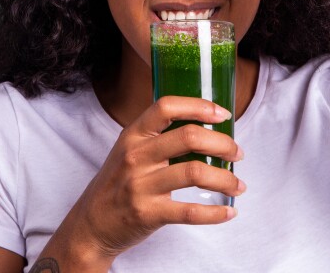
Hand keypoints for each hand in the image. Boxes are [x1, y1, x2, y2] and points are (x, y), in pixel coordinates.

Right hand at [62, 96, 245, 260]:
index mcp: (133, 135)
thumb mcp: (130, 150)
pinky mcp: (148, 213)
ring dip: (226, 178)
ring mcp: (141, 185)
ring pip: (195, 173)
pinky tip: (228, 211)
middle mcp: (136, 156)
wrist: (91, 224)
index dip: (199, 106)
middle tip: (237, 153)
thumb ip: (159, 136)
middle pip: (188, 137)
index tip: (223, 114)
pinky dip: (215, 212)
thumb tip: (207, 127)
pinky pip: (190, 211)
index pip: (166, 107)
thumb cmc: (119, 182)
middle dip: (223, 143)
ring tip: (238, 184)